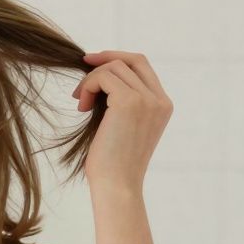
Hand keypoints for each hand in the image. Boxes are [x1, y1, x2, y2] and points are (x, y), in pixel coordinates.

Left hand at [74, 51, 173, 191]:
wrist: (116, 185)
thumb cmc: (113, 162)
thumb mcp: (122, 125)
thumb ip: (120, 100)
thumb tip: (98, 74)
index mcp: (162, 106)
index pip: (143, 67)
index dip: (118, 58)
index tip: (93, 63)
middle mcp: (160, 100)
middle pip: (132, 60)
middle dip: (105, 58)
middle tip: (82, 64)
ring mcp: (147, 100)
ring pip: (114, 67)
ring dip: (91, 80)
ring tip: (81, 102)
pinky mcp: (129, 102)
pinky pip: (103, 77)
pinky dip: (87, 86)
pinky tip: (82, 107)